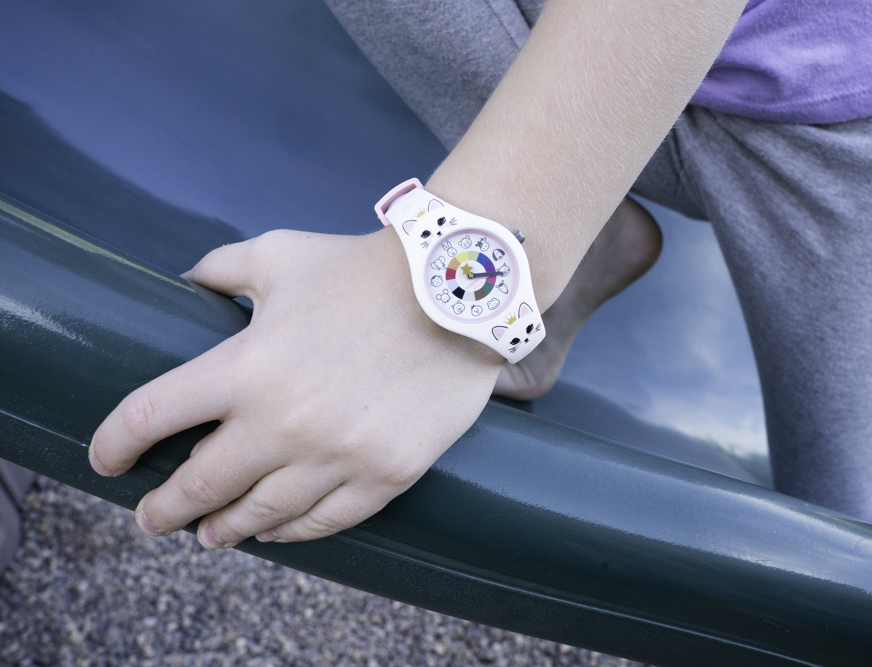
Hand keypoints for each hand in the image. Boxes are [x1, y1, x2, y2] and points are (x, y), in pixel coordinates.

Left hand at [89, 228, 502, 547]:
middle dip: (164, 508)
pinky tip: (273, 530)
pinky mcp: (385, 474)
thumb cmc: (362, 269)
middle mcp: (282, 423)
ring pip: (260, 515)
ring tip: (209, 535)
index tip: (105, 460)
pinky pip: (325, 521)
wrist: (457, 290)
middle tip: (151, 518)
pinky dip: (290, 532)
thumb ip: (221, 267)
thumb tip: (187, 282)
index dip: (115, 444)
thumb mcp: (281, 253)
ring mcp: (336, 456)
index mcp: (244, 367)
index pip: (150, 417)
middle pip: (199, 486)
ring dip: (223, 529)